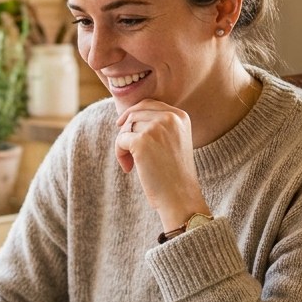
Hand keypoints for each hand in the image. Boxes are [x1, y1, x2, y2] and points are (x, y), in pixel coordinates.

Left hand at [115, 101, 206, 219]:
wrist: (180, 197)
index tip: (122, 126)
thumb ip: (158, 125)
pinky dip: (120, 155)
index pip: (148, 104)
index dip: (133, 115)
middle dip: (127, 131)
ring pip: (126, 127)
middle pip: (135, 114)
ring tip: (132, 163)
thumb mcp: (173, 142)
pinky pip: (120, 140)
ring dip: (123, 145)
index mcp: (180, 116)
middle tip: (129, 153)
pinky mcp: (142, 141)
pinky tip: (129, 168)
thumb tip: (127, 116)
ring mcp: (156, 128)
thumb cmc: (174, 174)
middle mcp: (170, 118)